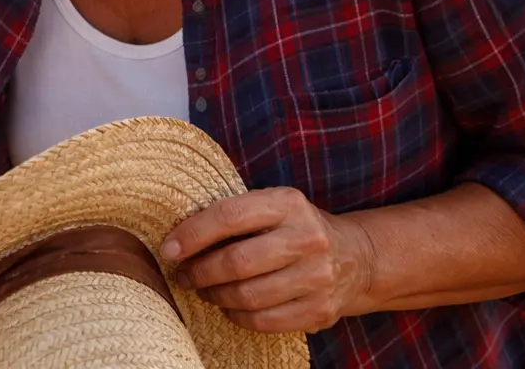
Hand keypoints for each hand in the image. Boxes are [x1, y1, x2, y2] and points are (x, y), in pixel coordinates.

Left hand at [159, 187, 376, 333]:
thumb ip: (235, 215)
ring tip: (203, 290)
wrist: (357, 258)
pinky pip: (265, 321)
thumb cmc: (296, 228)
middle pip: (236, 262)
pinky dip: (237, 316)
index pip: (229, 216)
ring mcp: (318, 277)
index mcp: (288, 203)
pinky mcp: (321, 310)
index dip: (192, 234)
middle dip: (199, 272)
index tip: (168, 249)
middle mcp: (307, 238)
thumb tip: (177, 237)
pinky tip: (229, 307)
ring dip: (215, 296)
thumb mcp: (273, 206)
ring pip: (248, 296)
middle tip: (183, 275)